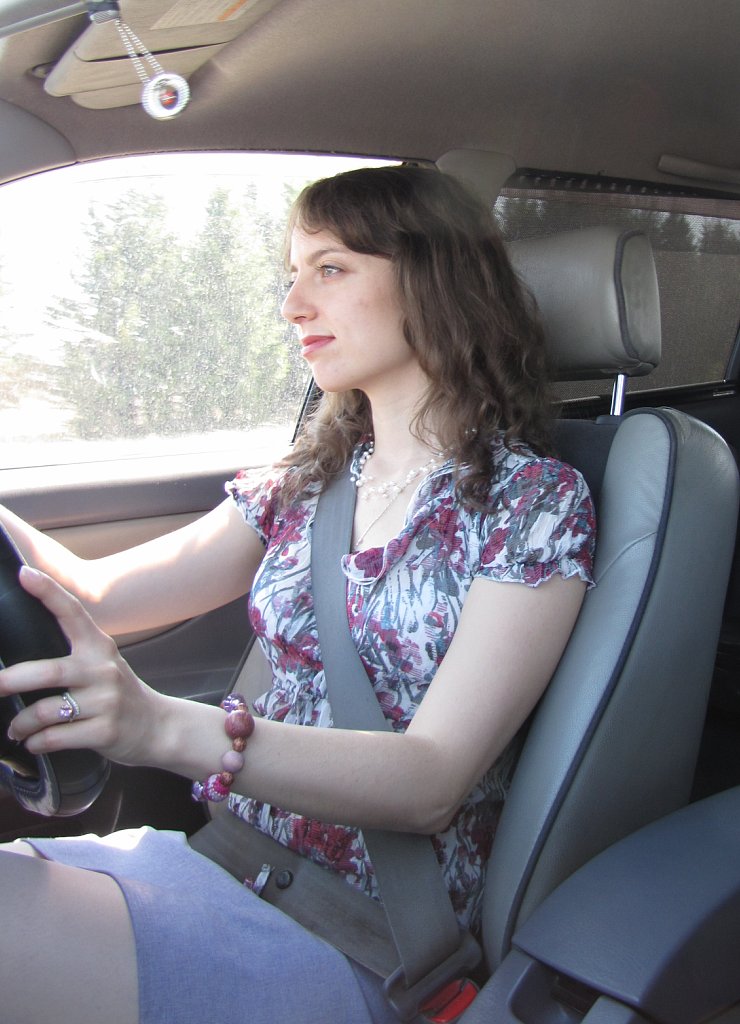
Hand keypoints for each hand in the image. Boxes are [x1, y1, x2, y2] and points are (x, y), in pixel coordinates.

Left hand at [0, 567, 164, 764]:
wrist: (158, 727)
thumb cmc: (118, 694)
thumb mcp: (103, 664)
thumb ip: (73, 653)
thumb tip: (19, 656)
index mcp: (98, 646)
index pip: (71, 612)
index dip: (47, 592)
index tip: (24, 574)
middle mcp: (103, 670)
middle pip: (48, 672)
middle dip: (12, 680)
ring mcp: (106, 702)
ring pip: (46, 711)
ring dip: (22, 723)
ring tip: (16, 728)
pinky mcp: (105, 731)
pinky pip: (56, 737)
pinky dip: (37, 742)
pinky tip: (35, 742)